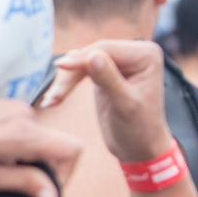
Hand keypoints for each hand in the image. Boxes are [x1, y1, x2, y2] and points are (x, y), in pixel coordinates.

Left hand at [0, 58, 81, 196]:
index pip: (72, 149)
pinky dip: (11, 144)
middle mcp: (25, 115)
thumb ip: (21, 183)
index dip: (66, 173)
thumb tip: (51, 196)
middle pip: (53, 146)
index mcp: (24, 134)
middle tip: (5, 177)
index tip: (44, 186)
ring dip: (21, 155)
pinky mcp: (5, 104)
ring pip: (35, 139)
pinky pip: (21, 129)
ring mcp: (16, 107)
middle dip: (37, 167)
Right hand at [43, 40, 173, 162]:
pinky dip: (67, 83)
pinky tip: (55, 98)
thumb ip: (109, 79)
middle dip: (70, 74)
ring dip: (65, 80)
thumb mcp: (125, 105)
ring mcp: (118, 61)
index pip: (106, 50)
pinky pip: (80, 70)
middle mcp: (134, 53)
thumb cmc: (139, 128)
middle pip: (91, 54)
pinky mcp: (104, 71)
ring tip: (52, 101)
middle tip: (53, 96)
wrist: (139, 146)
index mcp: (146, 55)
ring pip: (81, 62)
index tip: (58, 67)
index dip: (80, 59)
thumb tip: (92, 56)